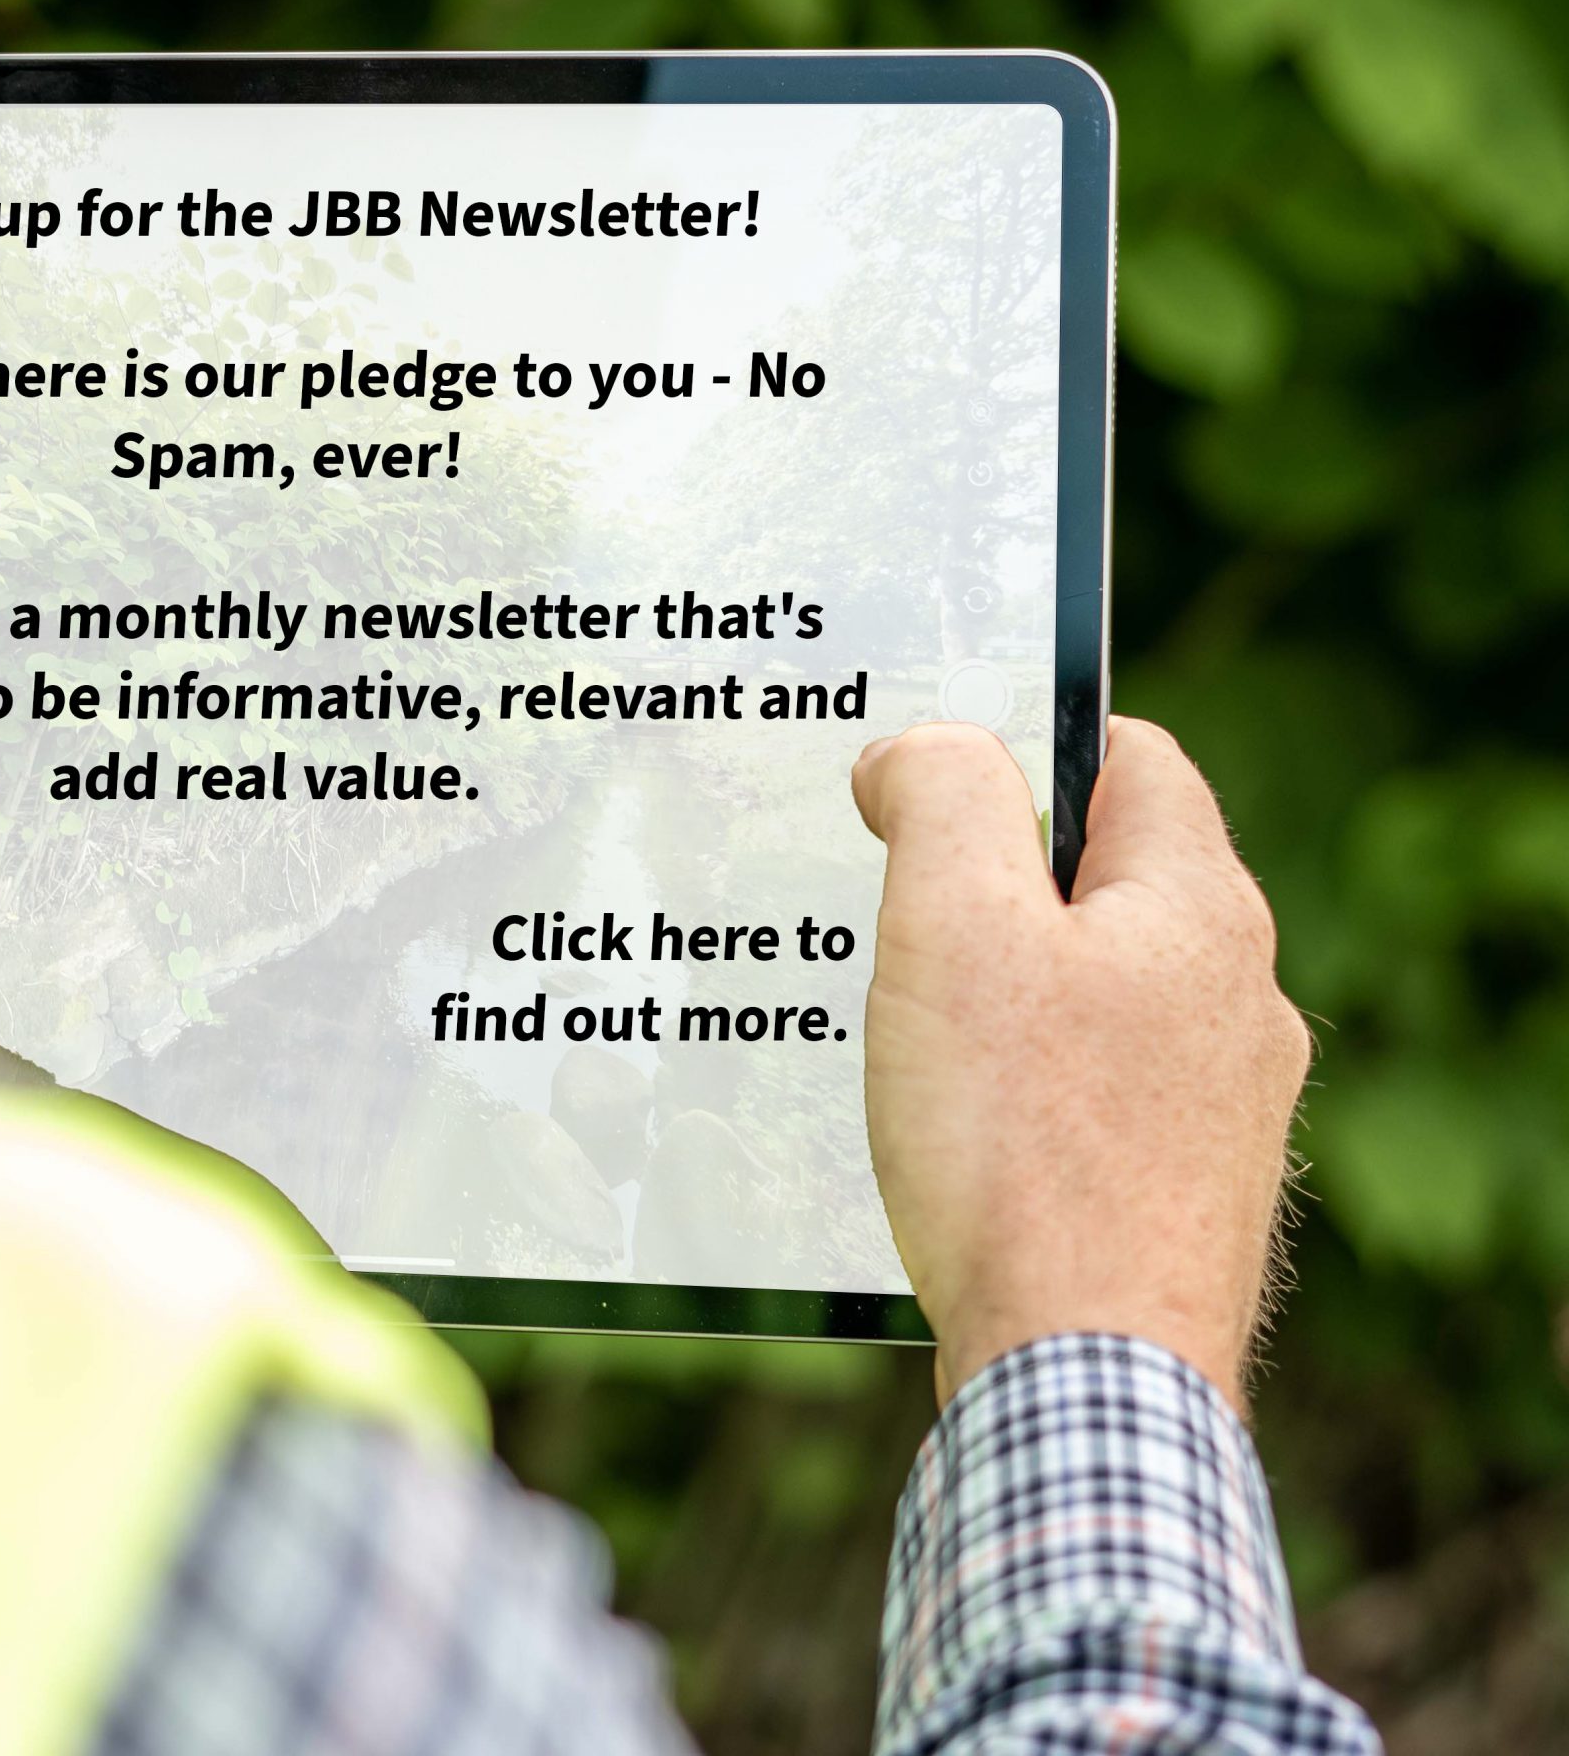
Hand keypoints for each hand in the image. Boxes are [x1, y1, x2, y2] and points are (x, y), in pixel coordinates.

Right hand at [851, 717, 1310, 1412]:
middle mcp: (1236, 1000)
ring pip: (1096, 997)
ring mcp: (1220, 1108)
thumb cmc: (1023, 1146)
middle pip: (1107, 880)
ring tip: (902, 1036)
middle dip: (991, 884)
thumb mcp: (955, 926)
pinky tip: (947, 1138)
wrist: (1085, 1378)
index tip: (918, 789)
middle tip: (886, 914)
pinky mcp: (1182, 1195)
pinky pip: (1092, 1098)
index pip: (1128, 754)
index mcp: (1199, 908)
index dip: (1015, 744)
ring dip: (999, 998)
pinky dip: (1019, 1094)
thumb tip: (919, 752)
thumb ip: (942, 797)